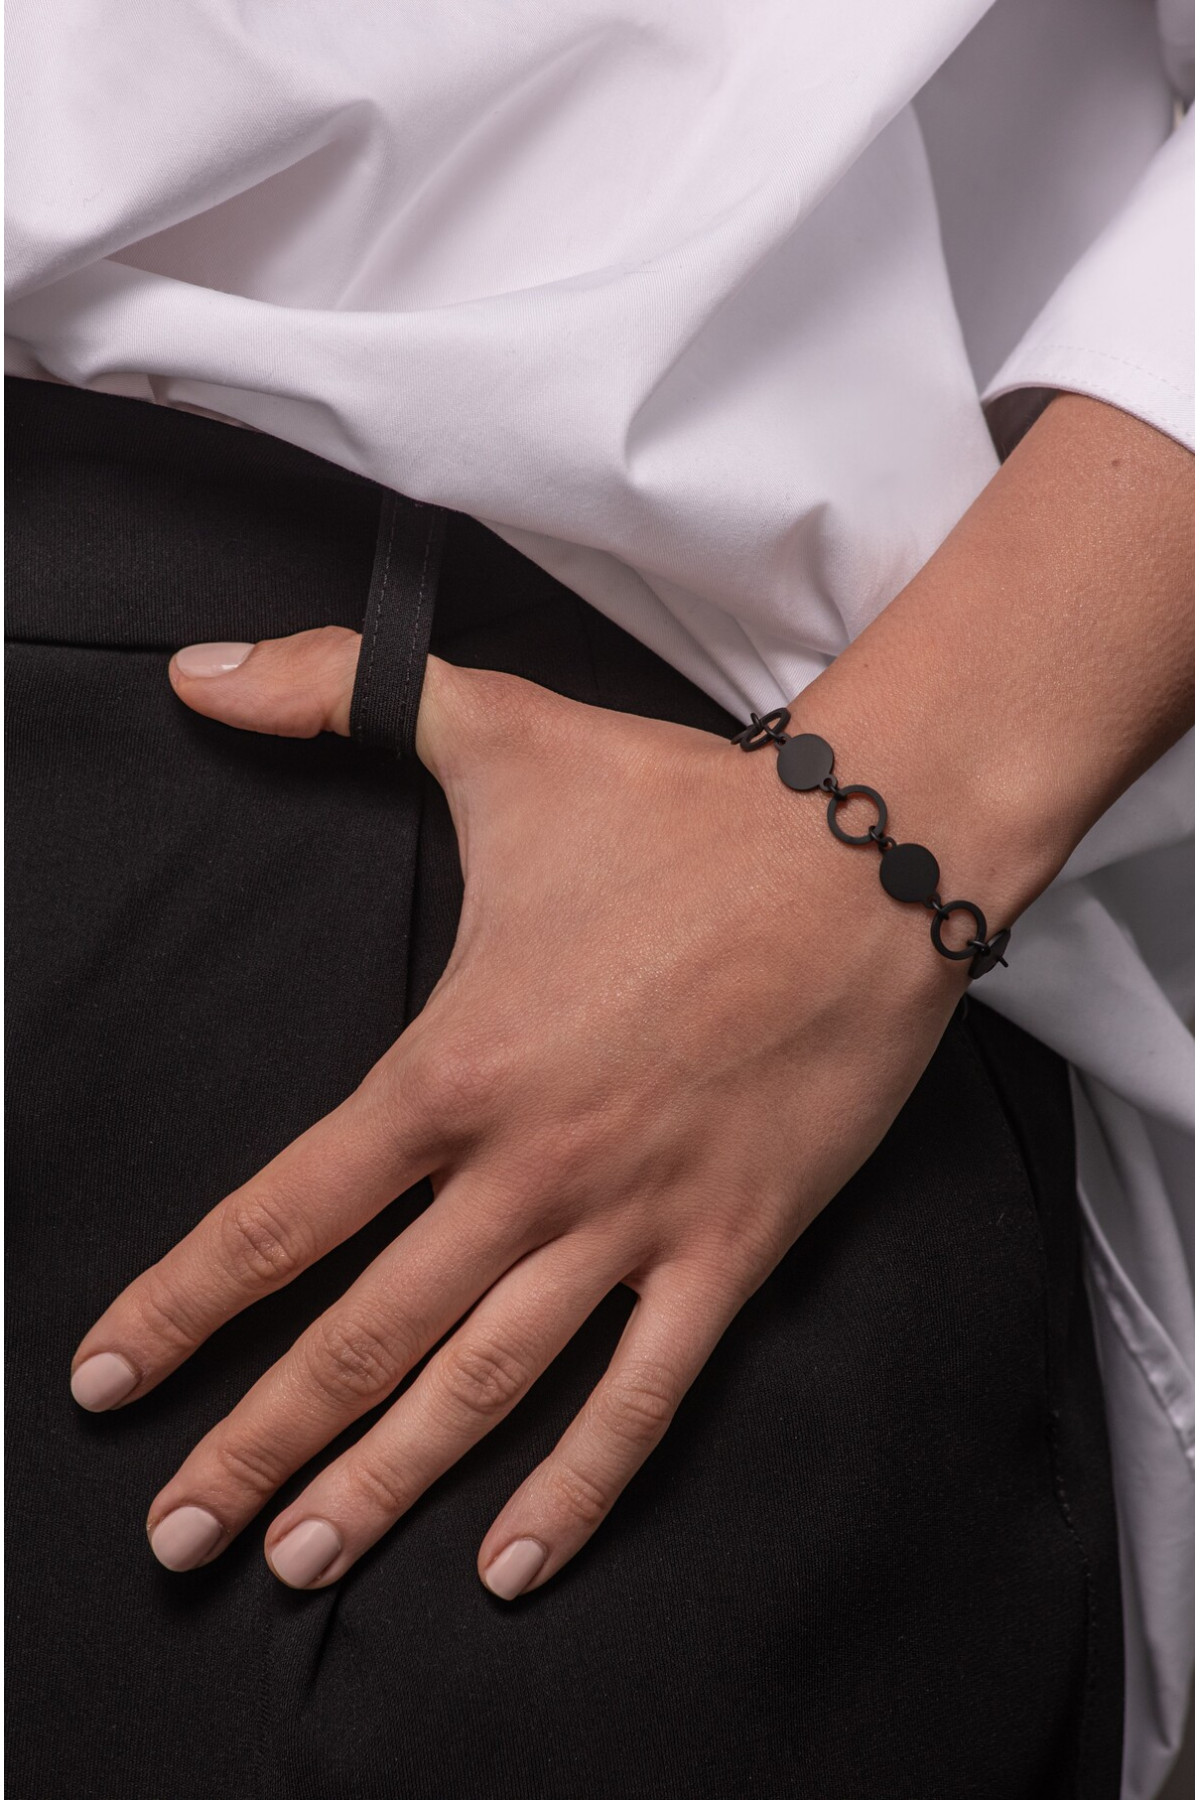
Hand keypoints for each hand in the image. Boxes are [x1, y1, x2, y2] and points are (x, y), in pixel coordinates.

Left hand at [70, 630, 964, 1597]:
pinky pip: (644, 1396)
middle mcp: (526, 1172)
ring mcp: (630, 1224)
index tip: (108, 1377)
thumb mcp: (494, 733)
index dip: (179, 1308)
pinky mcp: (731, 1249)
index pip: (279, 1219)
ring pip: (481, 1389)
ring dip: (380, 1487)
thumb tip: (197, 672)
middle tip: (177, 1533)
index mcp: (452, 1070)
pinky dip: (577, 1489)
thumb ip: (330, 694)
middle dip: (256, 1443)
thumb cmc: (681, 808)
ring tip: (299, 1561)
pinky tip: (512, 1562)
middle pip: (359, 1339)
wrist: (870, 850)